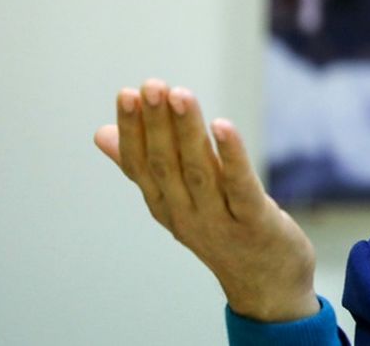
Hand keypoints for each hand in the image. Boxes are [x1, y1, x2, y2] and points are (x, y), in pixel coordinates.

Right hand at [94, 79, 318, 321]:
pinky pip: (239, 186)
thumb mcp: (180, 200)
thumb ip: (147, 167)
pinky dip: (230, 155)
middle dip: (156, 123)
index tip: (127, 93)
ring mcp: (219, 220)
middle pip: (165, 164)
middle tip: (151, 85)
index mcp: (165, 206)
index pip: (140, 165)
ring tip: (180, 94)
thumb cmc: (224, 232)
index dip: (132, 130)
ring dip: (187, 131)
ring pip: (198, 170)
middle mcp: (186, 214)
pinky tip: (223, 126)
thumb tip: (101, 133)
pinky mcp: (254, 221)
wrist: (268, 286)